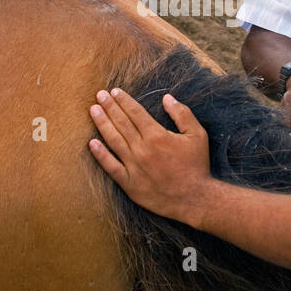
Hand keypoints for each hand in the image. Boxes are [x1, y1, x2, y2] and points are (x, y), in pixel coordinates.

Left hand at [88, 87, 214, 224]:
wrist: (194, 199)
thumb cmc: (197, 166)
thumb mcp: (197, 135)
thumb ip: (182, 114)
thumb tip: (168, 98)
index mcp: (157, 135)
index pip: (135, 112)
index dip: (123, 100)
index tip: (114, 91)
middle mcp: (142, 149)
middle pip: (121, 123)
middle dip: (109, 107)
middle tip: (99, 95)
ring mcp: (133, 166)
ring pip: (113, 140)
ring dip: (102, 124)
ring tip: (93, 110)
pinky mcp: (129, 183)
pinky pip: (111, 167)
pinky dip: (100, 155)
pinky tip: (92, 143)